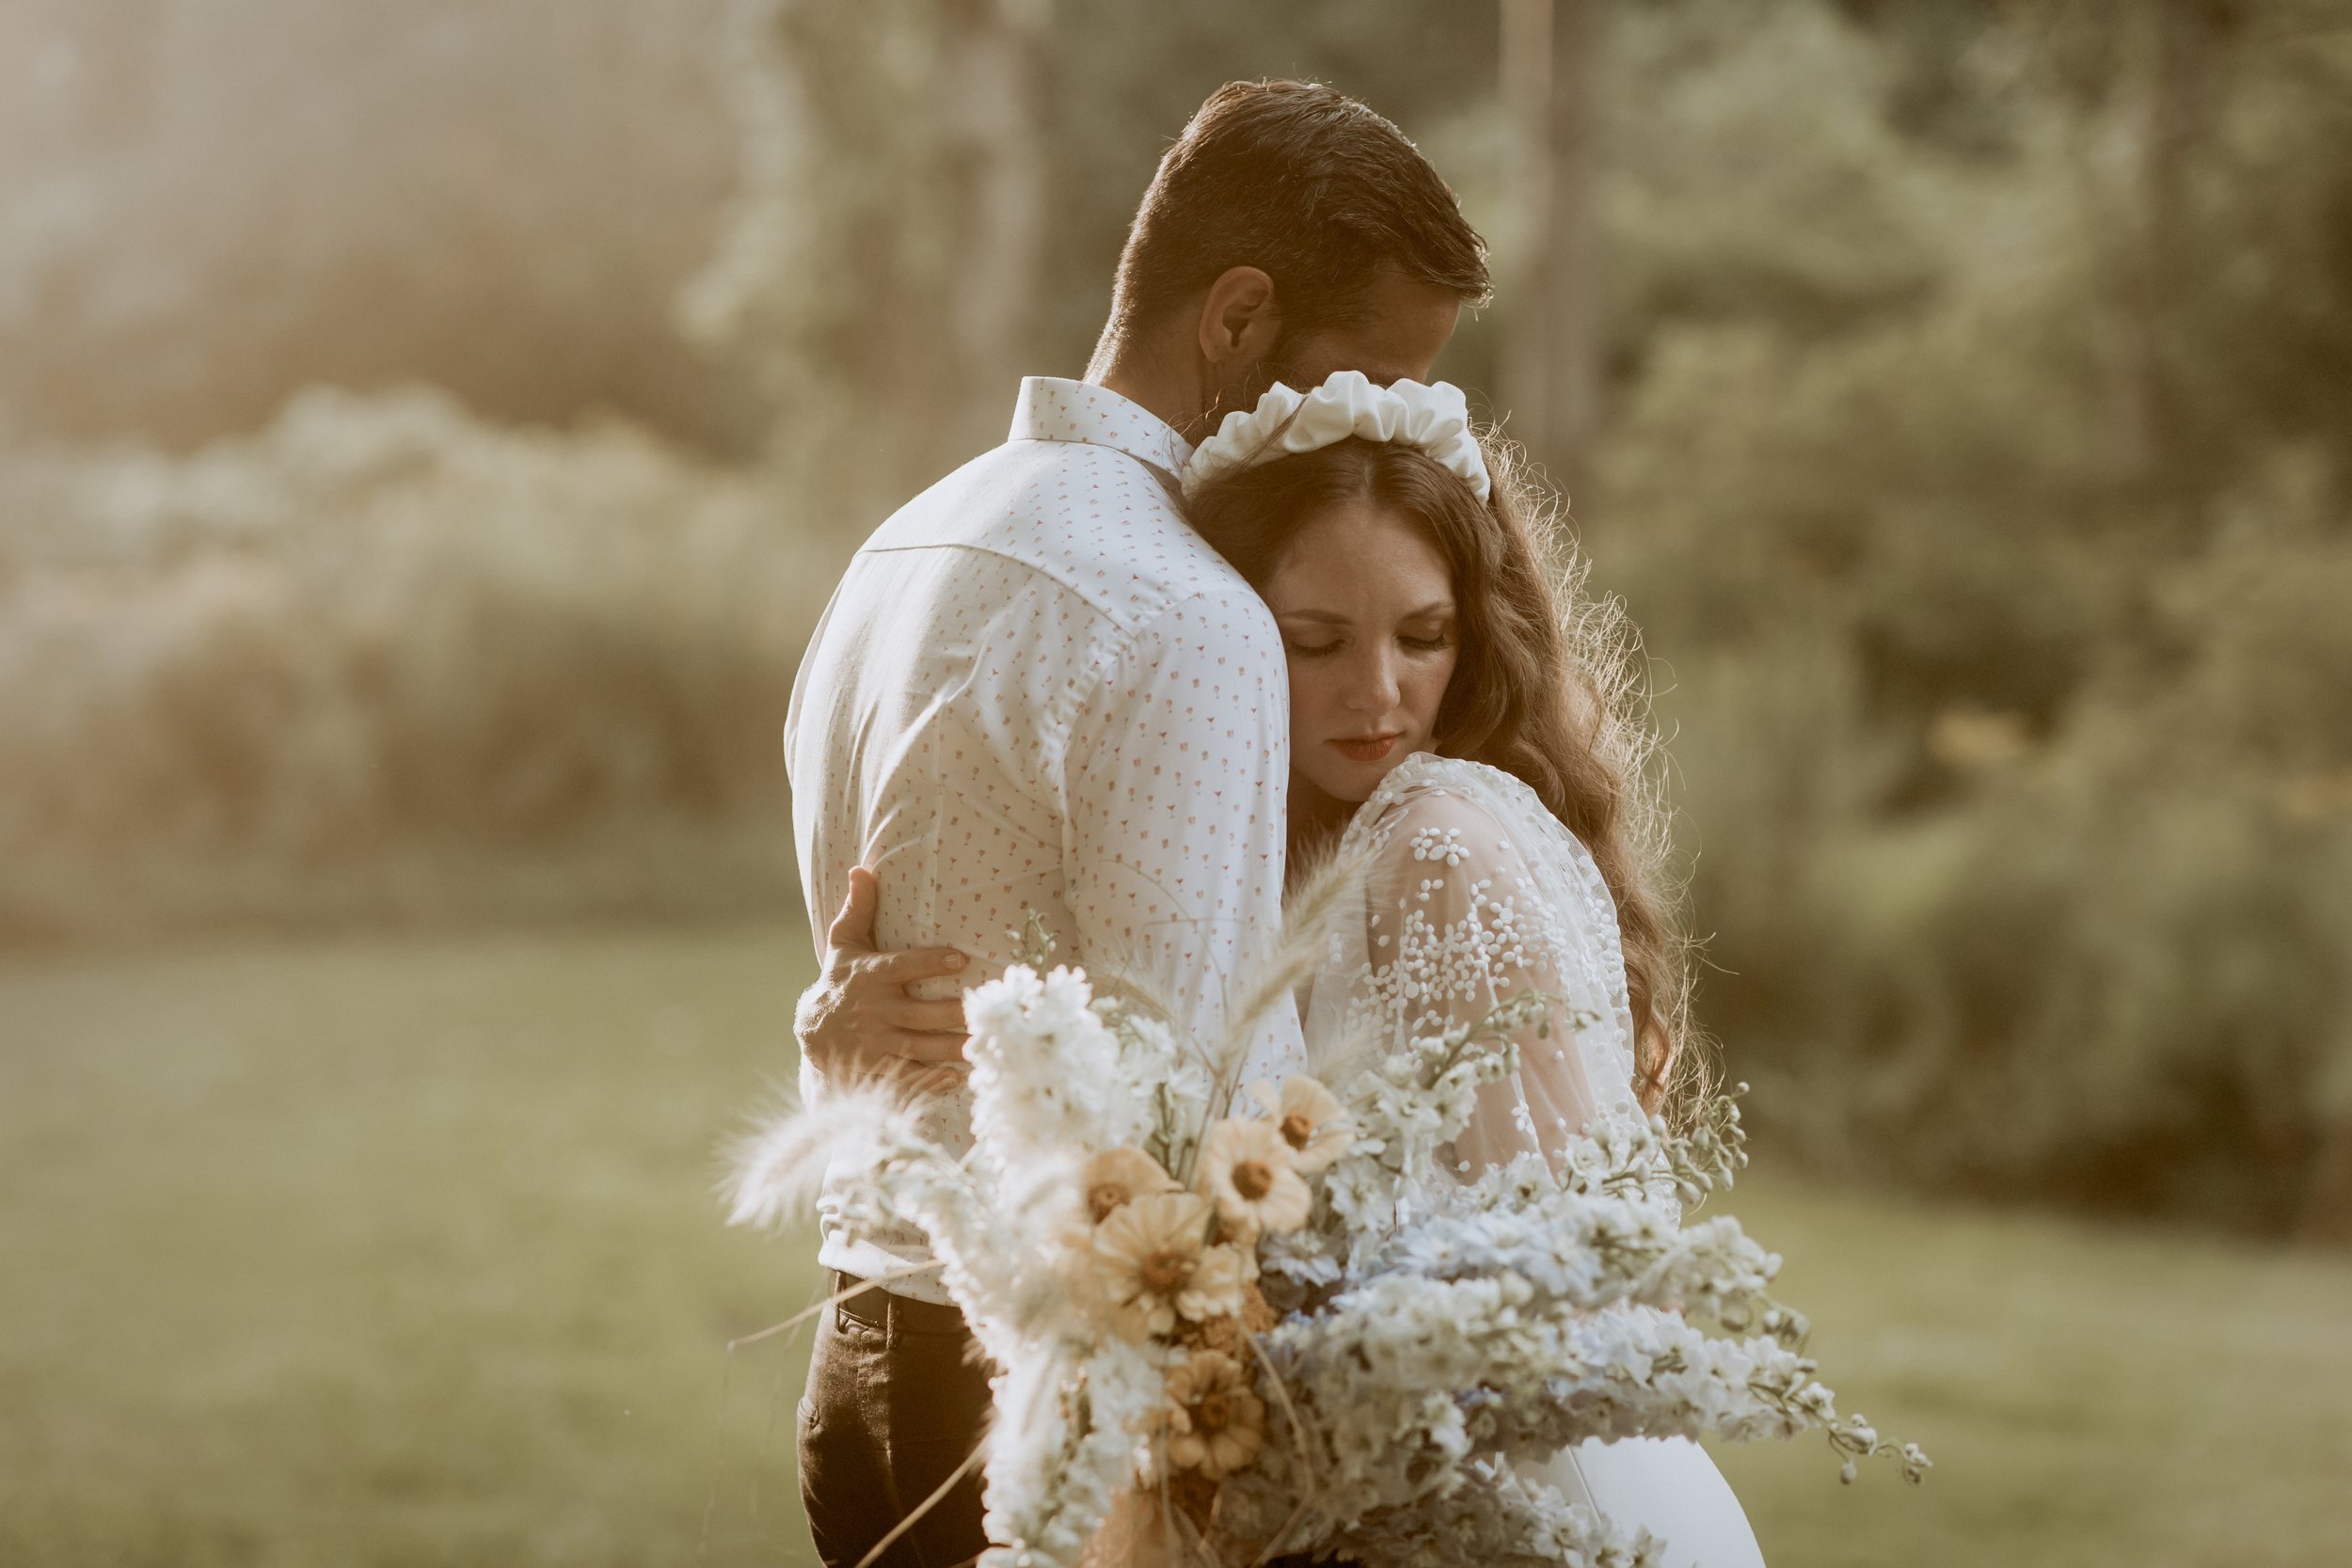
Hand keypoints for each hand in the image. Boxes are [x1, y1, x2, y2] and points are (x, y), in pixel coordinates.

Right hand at [795, 867, 971, 1093]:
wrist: (812, 1032)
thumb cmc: (840, 980)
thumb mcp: (844, 944)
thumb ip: (859, 909)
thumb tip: (862, 869)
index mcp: (871, 977)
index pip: (903, 967)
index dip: (931, 963)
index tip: (961, 959)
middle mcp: (875, 1011)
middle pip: (918, 1014)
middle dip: (951, 1014)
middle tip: (983, 1011)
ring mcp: (877, 1044)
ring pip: (918, 1048)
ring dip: (950, 1049)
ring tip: (981, 1045)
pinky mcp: (879, 1069)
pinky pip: (907, 1077)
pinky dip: (929, 1081)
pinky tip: (956, 1078)